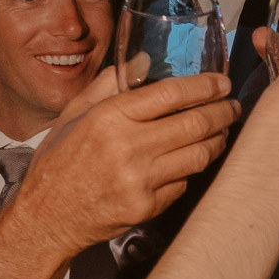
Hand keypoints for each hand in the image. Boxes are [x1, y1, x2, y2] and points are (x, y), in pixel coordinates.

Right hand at [10, 67, 237, 253]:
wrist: (47, 218)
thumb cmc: (59, 163)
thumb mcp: (74, 114)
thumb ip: (109, 84)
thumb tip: (143, 60)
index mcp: (109, 118)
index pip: (170, 94)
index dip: (204, 87)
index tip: (221, 83)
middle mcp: (127, 148)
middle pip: (194, 124)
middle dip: (222, 113)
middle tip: (231, 106)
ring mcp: (139, 181)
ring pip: (197, 155)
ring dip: (216, 141)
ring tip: (221, 131)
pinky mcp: (147, 208)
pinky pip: (182, 183)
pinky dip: (189, 170)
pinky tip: (189, 162)